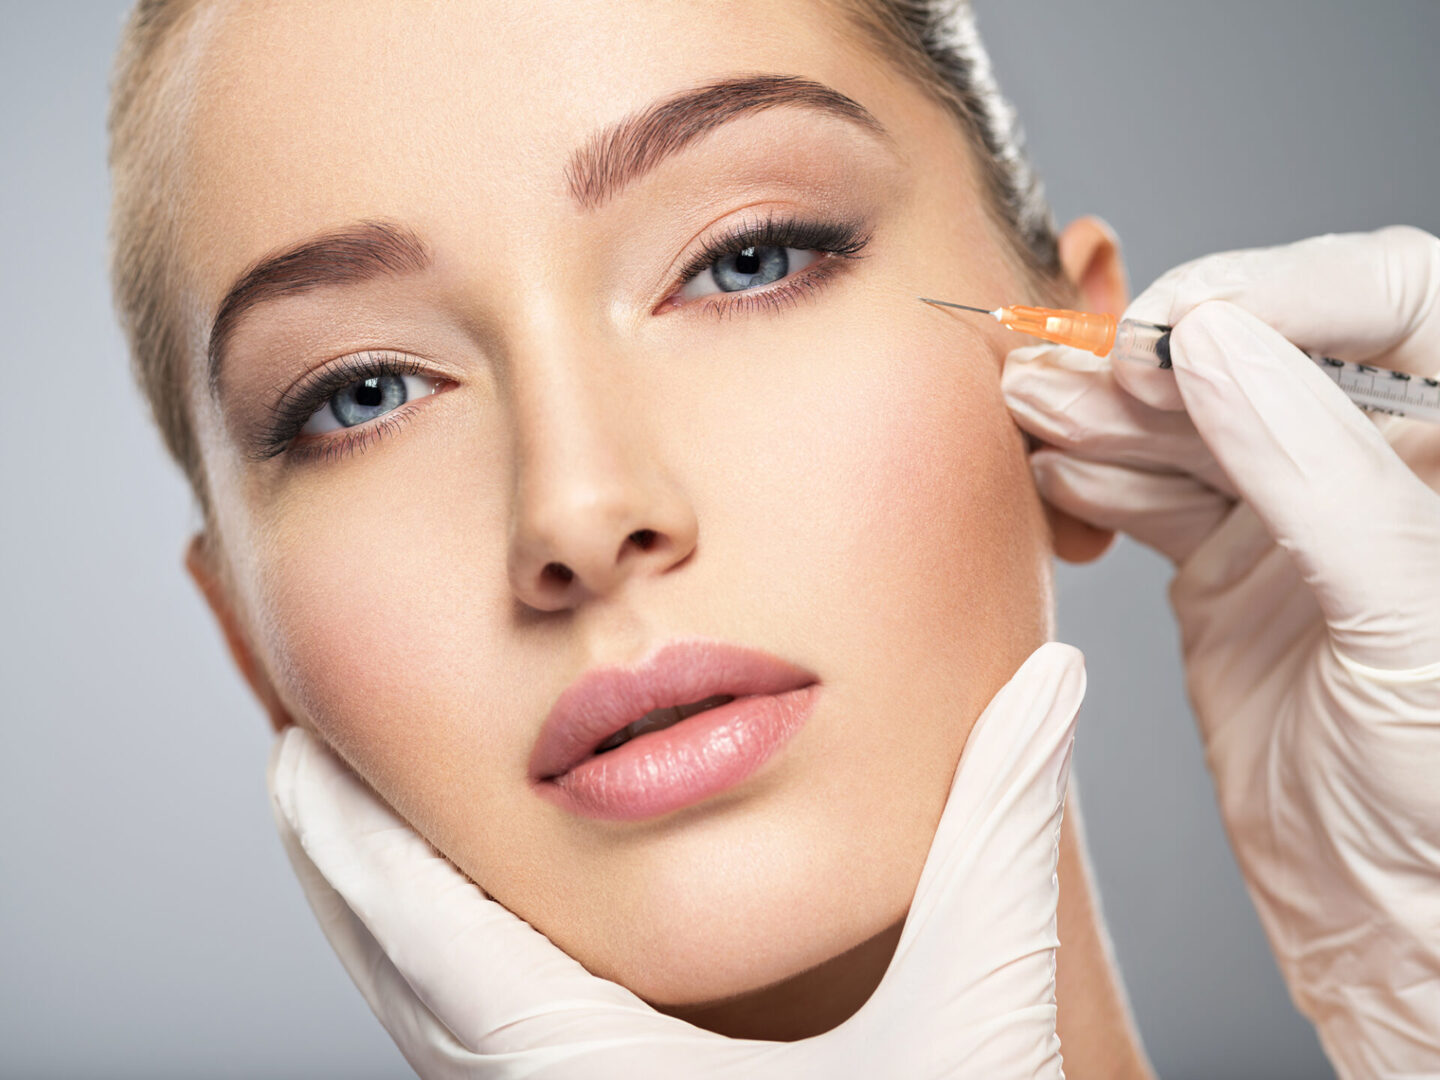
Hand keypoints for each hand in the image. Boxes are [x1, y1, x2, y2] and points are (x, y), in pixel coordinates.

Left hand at [268, 643, 1086, 1078]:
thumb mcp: (980, 1004)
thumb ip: (1002, 831)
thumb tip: (1054, 680)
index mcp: (616, 1079)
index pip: (441, 949)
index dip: (361, 845)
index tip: (297, 755)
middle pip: (402, 988)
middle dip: (345, 870)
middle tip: (300, 764)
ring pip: (427, 1035)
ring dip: (385, 929)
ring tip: (360, 837)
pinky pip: (473, 1067)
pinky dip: (437, 988)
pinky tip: (458, 948)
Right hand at [1001, 226, 1439, 1077]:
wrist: (1394, 928)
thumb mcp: (1405, 619)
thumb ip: (1312, 472)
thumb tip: (1217, 343)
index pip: (1400, 297)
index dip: (1285, 288)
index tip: (1186, 326)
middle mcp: (1393, 471)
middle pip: (1272, 355)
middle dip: (1170, 352)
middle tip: (1083, 364)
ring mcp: (1307, 523)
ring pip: (1200, 426)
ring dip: (1112, 411)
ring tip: (1033, 401)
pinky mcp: (1235, 576)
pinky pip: (1159, 500)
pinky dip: (1101, 479)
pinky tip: (1057, 465)